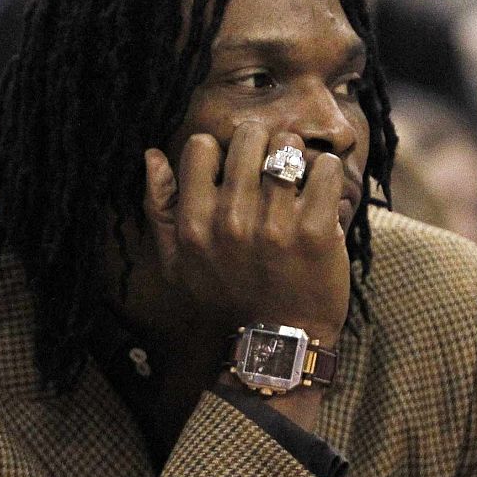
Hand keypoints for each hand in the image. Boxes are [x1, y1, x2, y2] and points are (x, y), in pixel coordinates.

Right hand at [142, 120, 349, 343]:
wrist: (276, 340)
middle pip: (247, 135)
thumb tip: (152, 155)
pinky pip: (324, 168)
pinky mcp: (314, 229)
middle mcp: (229, 221)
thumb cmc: (225, 298)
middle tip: (268, 171)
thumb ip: (160, 208)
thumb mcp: (177, 262)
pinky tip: (318, 194)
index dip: (218, 154)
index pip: (201, 146)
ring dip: (293, 158)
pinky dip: (325, 174)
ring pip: (287, 146)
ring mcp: (273, 224)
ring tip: (294, 182)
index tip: (231, 174)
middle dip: (259, 146)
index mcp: (193, 224)